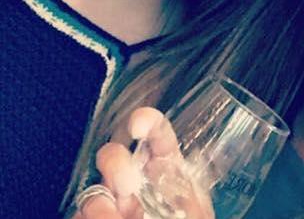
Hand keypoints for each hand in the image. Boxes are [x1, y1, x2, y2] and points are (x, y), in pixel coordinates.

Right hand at [74, 107, 213, 218]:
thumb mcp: (194, 214)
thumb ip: (182, 202)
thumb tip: (150, 196)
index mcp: (169, 172)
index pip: (158, 136)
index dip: (148, 122)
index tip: (139, 124)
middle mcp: (138, 185)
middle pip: (115, 158)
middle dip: (115, 164)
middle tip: (127, 185)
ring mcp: (113, 208)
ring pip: (93, 195)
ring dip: (97, 205)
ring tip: (111, 215)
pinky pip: (81, 217)